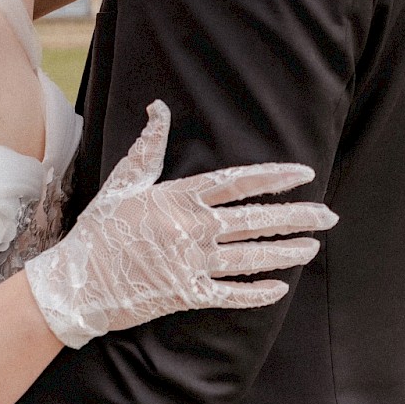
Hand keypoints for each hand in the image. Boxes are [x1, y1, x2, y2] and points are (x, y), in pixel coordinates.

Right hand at [25, 101, 336, 348]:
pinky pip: (231, 294)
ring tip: (313, 246)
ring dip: (286, 252)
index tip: (305, 174)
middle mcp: (192, 229)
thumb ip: (148, 147)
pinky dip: (256, 293)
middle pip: (256, 220)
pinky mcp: (186, 295)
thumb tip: (158, 108)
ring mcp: (192, 264)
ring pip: (251, 257)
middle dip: (297, 217)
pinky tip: (280, 288)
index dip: (275, 177)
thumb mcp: (122, 183)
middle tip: (329, 215)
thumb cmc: (99, 230)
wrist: (75, 283)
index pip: (238, 182)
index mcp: (178, 198)